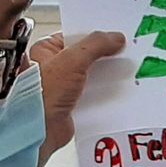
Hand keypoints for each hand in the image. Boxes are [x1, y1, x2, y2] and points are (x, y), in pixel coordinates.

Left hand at [31, 30, 125, 164]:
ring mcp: (62, 88)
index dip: (95, 36)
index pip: (75, 36)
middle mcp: (53, 68)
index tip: (115, 35)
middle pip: (85, 57)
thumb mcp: (72, 60)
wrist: (38, 131)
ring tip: (127, 71)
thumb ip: (96, 45)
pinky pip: (92, 96)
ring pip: (90, 77)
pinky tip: (118, 92)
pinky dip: (104, 95)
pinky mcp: (71, 106)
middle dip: (104, 57)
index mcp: (46, 50)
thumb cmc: (43, 93)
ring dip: (106, 76)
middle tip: (126, 53)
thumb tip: (116, 38)